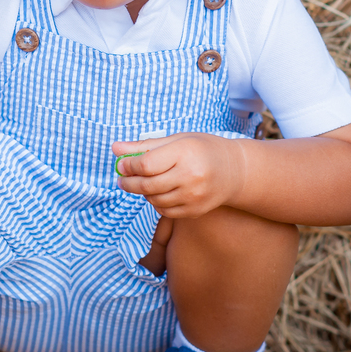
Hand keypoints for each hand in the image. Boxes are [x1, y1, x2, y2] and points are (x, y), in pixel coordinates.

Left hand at [113, 133, 247, 218]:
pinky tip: (159, 192)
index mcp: (185, 153)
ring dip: (143, 192)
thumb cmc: (202, 150)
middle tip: (122, 179)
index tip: (121, 165)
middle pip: (147, 185)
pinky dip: (156, 202)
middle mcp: (191, 177)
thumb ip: (144, 145)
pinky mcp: (195, 211)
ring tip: (144, 182)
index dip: (128, 166)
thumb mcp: (176, 140)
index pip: (146, 164)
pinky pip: (165, 211)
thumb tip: (115, 148)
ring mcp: (194, 196)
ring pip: (154, 200)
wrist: (235, 171)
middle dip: (128, 183)